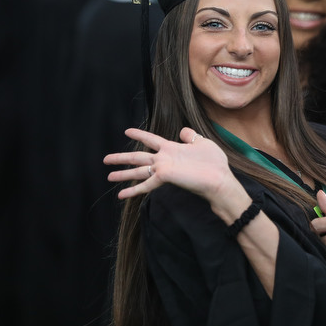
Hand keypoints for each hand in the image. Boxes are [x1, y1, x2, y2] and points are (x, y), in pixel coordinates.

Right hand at [103, 128, 242, 211]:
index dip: (139, 135)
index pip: (151, 139)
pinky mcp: (165, 177)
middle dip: (122, 158)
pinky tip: (121, 194)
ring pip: (138, 170)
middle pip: (138, 157)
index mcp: (172, 149)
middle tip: (105, 159)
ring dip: (123, 174)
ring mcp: (164, 169)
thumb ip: (190, 137)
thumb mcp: (202, 143)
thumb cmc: (214, 163)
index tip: (127, 131)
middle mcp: (165, 159)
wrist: (219, 180)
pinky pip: (145, 184)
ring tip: (108, 176)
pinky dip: (132, 189)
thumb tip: (183, 131)